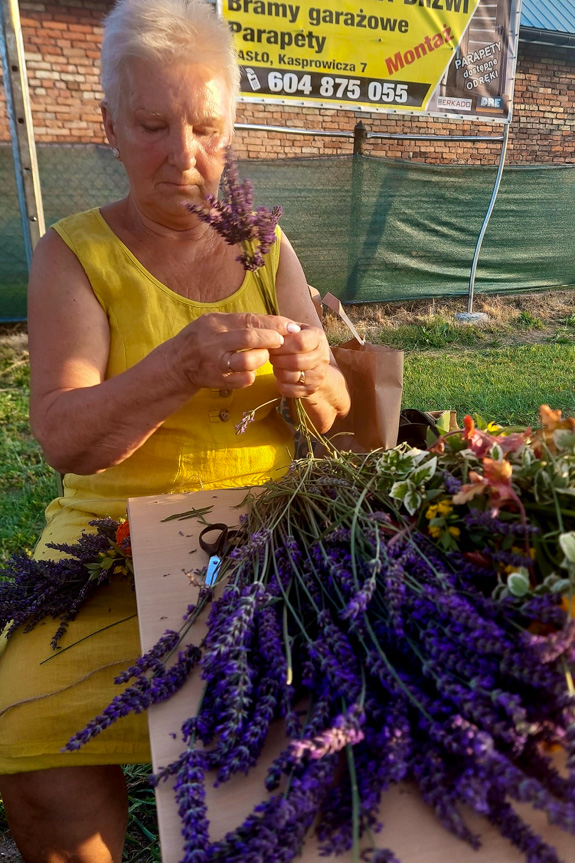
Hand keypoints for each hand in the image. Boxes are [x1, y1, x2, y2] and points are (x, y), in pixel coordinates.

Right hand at [169, 312, 301, 391]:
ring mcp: (215, 364)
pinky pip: (242, 380)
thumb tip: (277, 323)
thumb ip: (242, 321)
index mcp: (215, 323)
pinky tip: (250, 371)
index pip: (249, 320)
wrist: (176, 365)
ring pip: (247, 362)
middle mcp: (214, 342)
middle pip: (249, 338)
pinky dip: (251, 376)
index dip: (273, 323)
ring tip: (264, 356)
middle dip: (271, 339)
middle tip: (281, 342)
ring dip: (262, 359)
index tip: (290, 327)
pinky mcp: (218, 381)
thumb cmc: (202, 339)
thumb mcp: (216, 322)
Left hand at [268, 323, 330, 397]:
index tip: (274, 344)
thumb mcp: (294, 330)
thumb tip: (274, 331)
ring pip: (292, 376)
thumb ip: (284, 328)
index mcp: (318, 338)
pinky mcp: (311, 389)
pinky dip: (280, 383)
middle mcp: (322, 357)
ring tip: (277, 364)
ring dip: (278, 370)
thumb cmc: (298, 343)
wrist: (313, 364)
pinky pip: (289, 389)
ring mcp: (318, 375)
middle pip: (296, 361)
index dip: (282, 344)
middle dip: (278, 358)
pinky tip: (281, 375)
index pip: (300, 342)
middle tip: (272, 355)